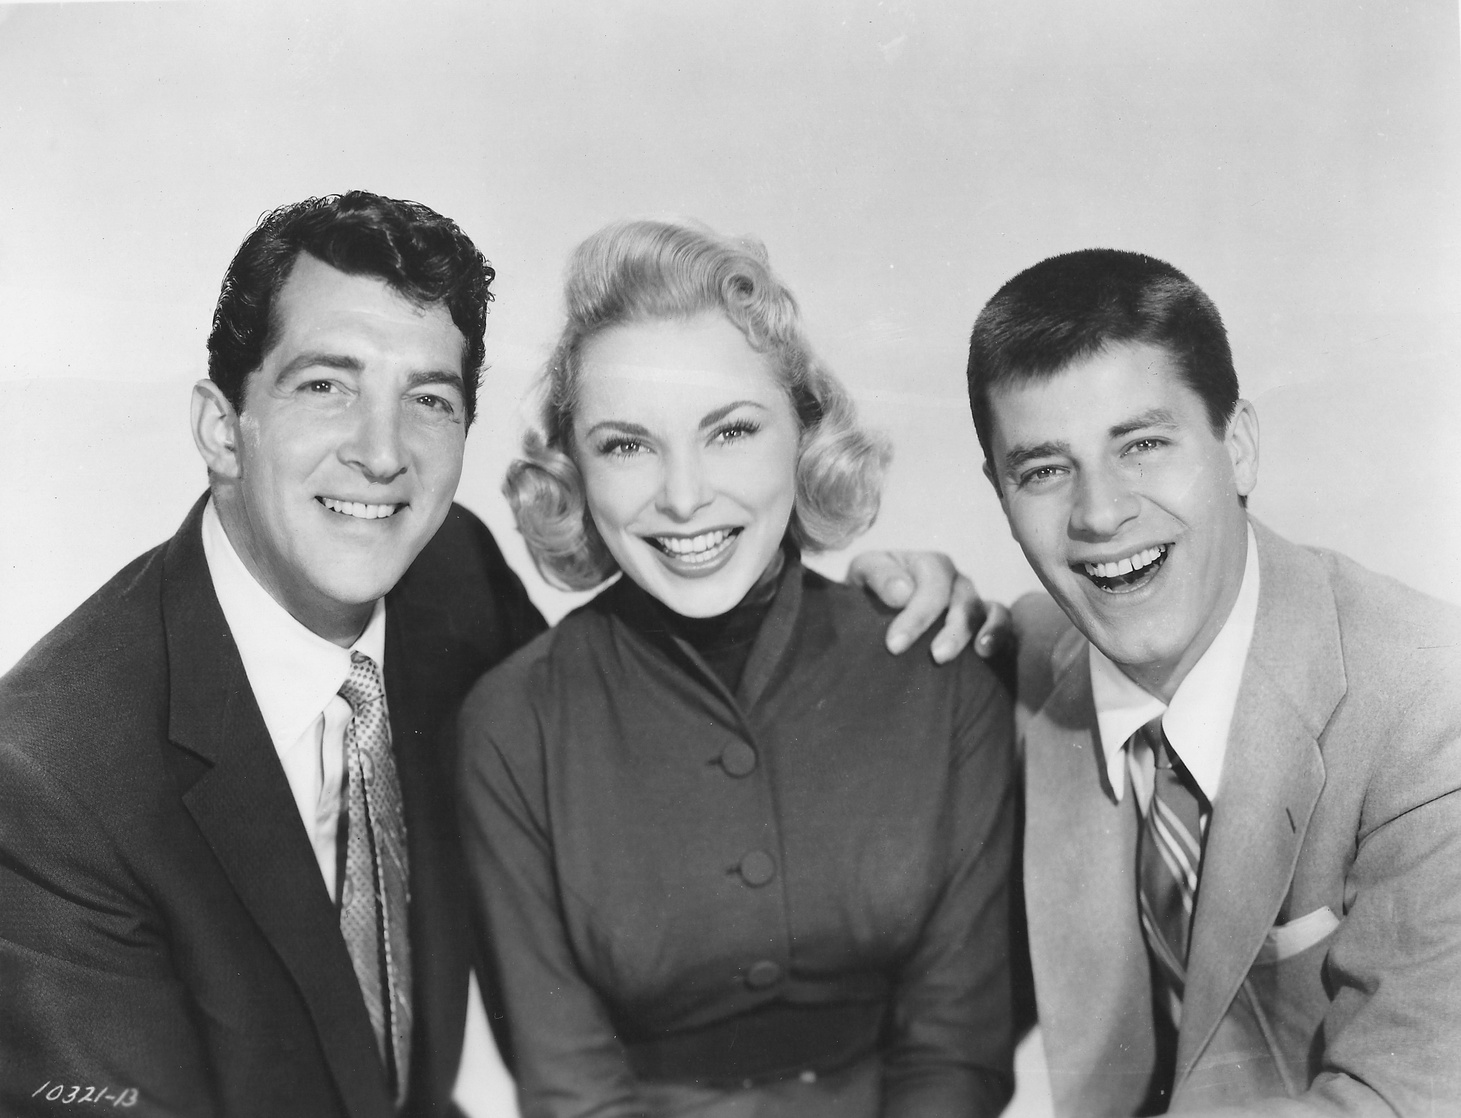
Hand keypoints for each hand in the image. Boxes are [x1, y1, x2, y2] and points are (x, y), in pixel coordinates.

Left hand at [846, 550, 1011, 662]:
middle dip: (952, 630)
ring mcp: (974, 602)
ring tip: (980, 654)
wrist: (875, 608)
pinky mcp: (987, 624)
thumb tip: (902, 592)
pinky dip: (1001, 635)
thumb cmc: (871, 590)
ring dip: (985, 632)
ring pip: (990, 611)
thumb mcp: (864, 573)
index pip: (932, 583)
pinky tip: (988, 654)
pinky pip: (1006, 625)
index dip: (917, 614)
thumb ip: (878, 575)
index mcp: (929, 565)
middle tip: (937, 657)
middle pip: (964, 601)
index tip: (895, 645)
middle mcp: (956, 581)